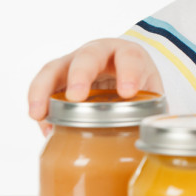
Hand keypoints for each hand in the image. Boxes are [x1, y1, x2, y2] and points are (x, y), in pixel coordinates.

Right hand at [28, 38, 163, 134]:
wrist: (121, 76)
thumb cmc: (138, 85)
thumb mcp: (151, 93)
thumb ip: (155, 112)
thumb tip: (157, 143)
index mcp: (128, 54)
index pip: (130, 57)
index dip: (128, 72)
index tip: (127, 92)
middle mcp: (99, 53)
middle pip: (88, 56)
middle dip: (81, 74)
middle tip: (77, 97)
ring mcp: (74, 64)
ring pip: (54, 68)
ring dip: (43, 89)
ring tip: (38, 114)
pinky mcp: (57, 79)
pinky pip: (42, 87)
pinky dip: (39, 105)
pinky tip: (42, 125)